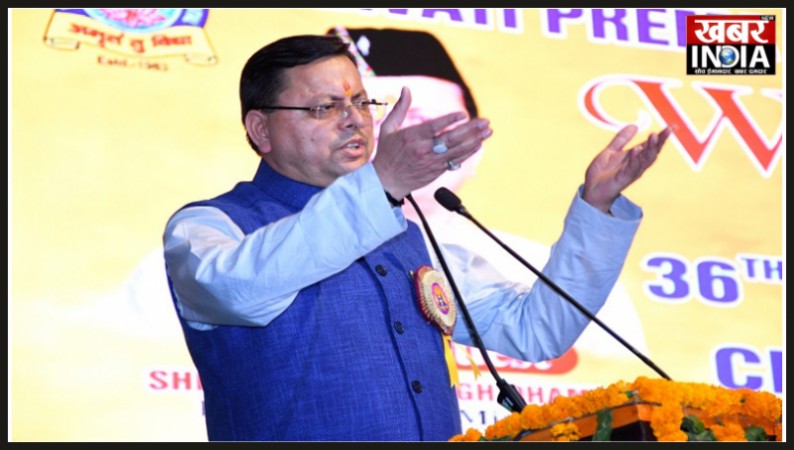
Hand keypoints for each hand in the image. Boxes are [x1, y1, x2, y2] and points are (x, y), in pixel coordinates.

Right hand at [371, 87, 492, 199]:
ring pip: (457, 151)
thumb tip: (406, 88)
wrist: (387, 182)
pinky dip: (468, 152)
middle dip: (470, 130)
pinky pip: (456, 160)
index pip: (434, 128)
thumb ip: (399, 108)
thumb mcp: (388, 128)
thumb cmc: (387, 152)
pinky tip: (478, 144)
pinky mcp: (437, 170)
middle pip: (451, 139)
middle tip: (485, 122)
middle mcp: (423, 150)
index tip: (463, 114)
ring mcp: (432, 162)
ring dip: (474, 141)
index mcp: (411, 137)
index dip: (450, 120)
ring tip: (488, 132)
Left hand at [582, 124, 672, 212]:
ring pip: (645, 160)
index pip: (651, 145)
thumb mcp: (610, 151)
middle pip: (653, 152)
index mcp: (635, 157)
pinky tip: (637, 149)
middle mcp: (637, 165)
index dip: (662, 136)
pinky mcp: (623, 179)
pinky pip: (631, 168)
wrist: (591, 190)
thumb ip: (621, 139)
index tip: (672, 126)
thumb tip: (635, 125)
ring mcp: (631, 172)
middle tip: (668, 129)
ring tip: (654, 135)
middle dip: (661, 141)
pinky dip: (635, 159)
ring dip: (650, 148)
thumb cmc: (602, 173)